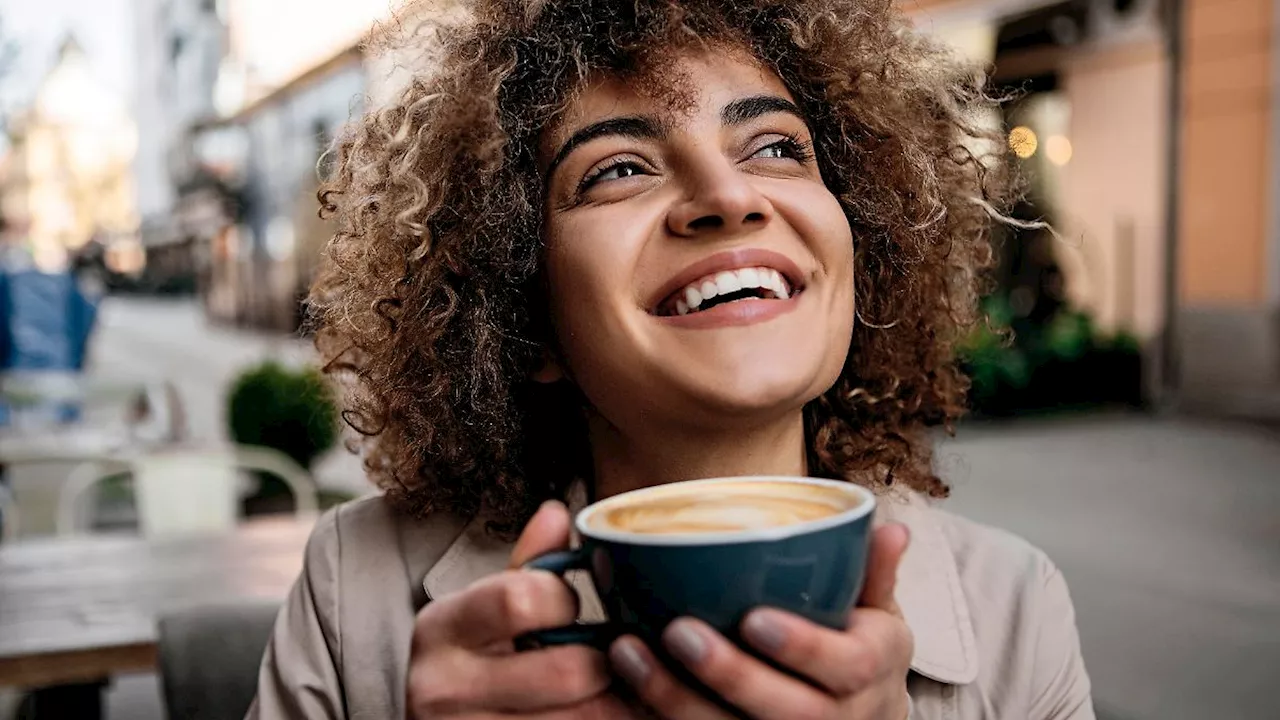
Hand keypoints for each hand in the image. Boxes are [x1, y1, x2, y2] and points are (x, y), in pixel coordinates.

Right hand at [408, 501, 637, 718]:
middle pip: (565, 672)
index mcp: (442, 626)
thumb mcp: (484, 608)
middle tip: (613, 657)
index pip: (520, 599)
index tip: (574, 607)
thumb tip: (558, 514)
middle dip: (603, 663)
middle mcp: (443, 686)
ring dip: (611, 703)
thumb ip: (526, 566)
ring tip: (615, 688)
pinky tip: (603, 712)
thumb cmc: (469, 660)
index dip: (566, 600)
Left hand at [608, 524, 913, 719]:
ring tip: (629, 652)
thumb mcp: (879, 613)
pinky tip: (624, 685)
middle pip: (787, 713)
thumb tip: (892, 529)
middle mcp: (839, 718)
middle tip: (679, 632)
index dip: (801, 646)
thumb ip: (875, 571)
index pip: (845, 665)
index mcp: (871, 673)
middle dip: (730, 676)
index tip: (754, 617)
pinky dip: (661, 717)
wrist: (864, 718)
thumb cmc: (859, 652)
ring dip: (675, 699)